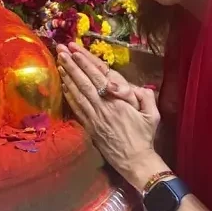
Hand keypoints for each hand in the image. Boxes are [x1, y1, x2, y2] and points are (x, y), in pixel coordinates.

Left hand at [57, 49, 163, 188]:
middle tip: (61, 50)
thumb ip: (146, 97)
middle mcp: (102, 107)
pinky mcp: (88, 126)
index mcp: (118, 102)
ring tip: (59, 62)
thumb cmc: (144, 136)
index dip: (86, 64)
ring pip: (77, 93)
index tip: (75, 51)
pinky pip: (76, 108)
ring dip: (67, 77)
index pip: (99, 78)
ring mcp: (93, 117)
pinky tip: (63, 84)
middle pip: (84, 82)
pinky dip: (68, 95)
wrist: (134, 160)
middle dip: (71, 65)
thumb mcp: (152, 115)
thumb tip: (139, 85)